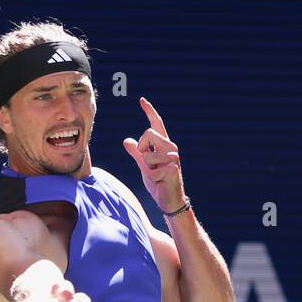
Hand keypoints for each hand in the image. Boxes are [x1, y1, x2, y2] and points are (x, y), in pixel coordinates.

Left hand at [122, 96, 185, 215]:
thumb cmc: (159, 184)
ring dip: (146, 167)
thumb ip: (136, 154)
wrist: (169, 201)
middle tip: (148, 165)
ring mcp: (174, 156)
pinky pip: (151, 168)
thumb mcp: (144, 167)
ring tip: (156, 176)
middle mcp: (171, 147)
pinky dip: (151, 178)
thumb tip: (126, 141)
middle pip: (148, 132)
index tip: (141, 100)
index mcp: (164, 145)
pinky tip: (160, 182)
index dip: (149, 111)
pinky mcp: (173, 167)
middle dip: (141, 148)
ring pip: (147, 152)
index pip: (157, 124)